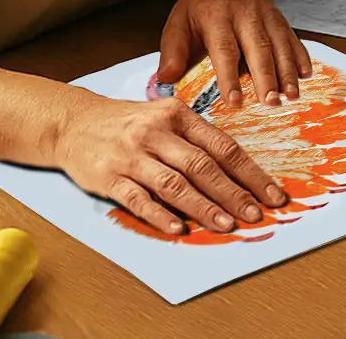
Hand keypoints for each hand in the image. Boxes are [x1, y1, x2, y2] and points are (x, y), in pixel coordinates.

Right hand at [56, 98, 288, 233]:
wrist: (72, 122)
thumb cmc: (128, 123)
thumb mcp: (165, 118)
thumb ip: (197, 140)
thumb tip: (240, 174)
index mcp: (178, 116)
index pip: (223, 147)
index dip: (251, 173)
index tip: (273, 194)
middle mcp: (155, 133)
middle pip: (202, 167)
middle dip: (233, 194)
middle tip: (256, 215)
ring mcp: (130, 155)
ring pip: (174, 184)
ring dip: (203, 207)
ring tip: (227, 225)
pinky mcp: (107, 176)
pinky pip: (137, 199)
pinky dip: (158, 215)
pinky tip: (178, 228)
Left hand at [159, 0, 309, 107]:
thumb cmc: (201, 6)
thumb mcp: (178, 21)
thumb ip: (172, 50)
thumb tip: (166, 78)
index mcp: (217, 15)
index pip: (225, 49)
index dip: (230, 76)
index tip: (234, 101)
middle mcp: (245, 14)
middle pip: (259, 48)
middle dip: (266, 77)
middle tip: (270, 102)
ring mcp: (266, 16)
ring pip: (280, 44)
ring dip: (287, 71)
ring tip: (290, 95)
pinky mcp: (280, 19)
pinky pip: (293, 38)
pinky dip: (301, 57)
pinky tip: (306, 75)